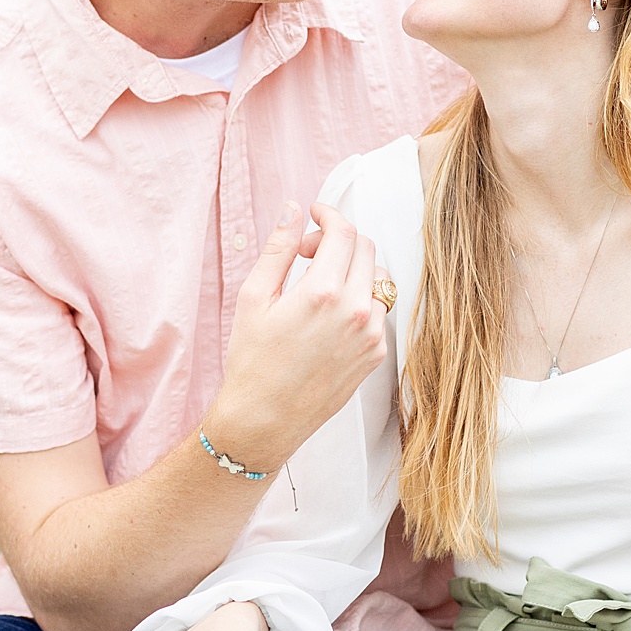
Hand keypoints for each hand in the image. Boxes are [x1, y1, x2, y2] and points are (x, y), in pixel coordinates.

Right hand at [207, 200, 390, 465]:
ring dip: (353, 269)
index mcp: (323, 292)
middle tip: (308, 252)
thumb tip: (294, 210)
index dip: (328, 214)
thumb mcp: (255, 297)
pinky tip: (329, 316)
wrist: (265, 420)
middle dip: (338, 239)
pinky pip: (378, 310)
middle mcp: (355, 311)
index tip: (315, 214)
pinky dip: (360, 300)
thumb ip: (279, 248)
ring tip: (319, 285)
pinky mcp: (377, 354)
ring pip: (378, 278)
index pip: (343, 232)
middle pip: (365, 249)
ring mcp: (371, 334)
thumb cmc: (252, 360)